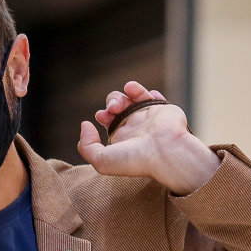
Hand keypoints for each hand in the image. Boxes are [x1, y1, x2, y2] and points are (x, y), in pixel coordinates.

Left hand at [77, 81, 220, 195]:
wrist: (165, 152)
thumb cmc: (135, 159)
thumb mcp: (101, 160)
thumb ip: (87, 145)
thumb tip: (85, 125)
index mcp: (121, 138)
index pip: (108, 120)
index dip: (102, 114)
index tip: (101, 115)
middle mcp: (134, 127)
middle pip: (117, 105)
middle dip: (111, 102)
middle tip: (113, 109)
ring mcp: (147, 117)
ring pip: (131, 97)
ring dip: (122, 95)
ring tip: (123, 102)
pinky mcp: (161, 108)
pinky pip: (149, 95)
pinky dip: (139, 90)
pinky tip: (132, 89)